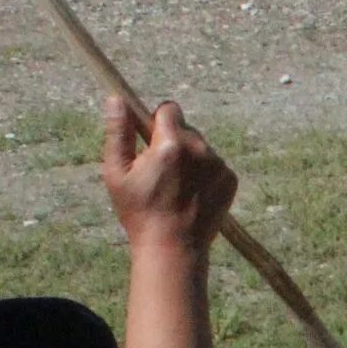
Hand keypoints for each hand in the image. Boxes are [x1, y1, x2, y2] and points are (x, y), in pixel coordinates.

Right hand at [101, 98, 234, 254]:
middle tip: (161, 171)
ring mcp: (218, 165)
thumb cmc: (139, 212)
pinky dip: (204, 173)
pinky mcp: (230, 179)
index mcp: (170, 144)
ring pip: (201, 147)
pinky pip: (214, 164)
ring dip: (189, 158)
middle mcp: (199, 149)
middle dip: (172, 141)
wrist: (174, 248)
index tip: (150, 140)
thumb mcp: (117, 174)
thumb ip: (117, 133)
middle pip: (186, 129)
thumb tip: (116, 99)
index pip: (169, 109)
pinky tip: (192, 194)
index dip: (157, 122)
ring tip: (176, 187)